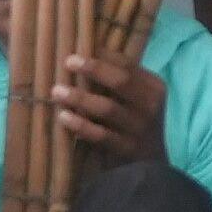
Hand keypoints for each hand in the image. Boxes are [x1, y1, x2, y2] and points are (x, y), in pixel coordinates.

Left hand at [51, 47, 169, 169]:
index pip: (129, 65)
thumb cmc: (136, 121)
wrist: (152, 161)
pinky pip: (101, 135)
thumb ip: (120, 81)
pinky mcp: (126, 148)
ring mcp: (139, 128)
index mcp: (154, 87)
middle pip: (122, 82)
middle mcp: (150, 106)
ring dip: (80, 98)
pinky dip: (81, 126)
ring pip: (108, 109)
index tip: (79, 50)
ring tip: (57, 91)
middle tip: (68, 62)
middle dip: (94, 69)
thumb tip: (87, 52)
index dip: (103, 56)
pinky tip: (64, 117)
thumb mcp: (138, 98)